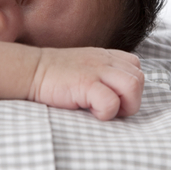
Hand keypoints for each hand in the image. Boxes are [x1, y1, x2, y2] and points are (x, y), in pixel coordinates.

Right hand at [28, 48, 144, 119]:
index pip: (136, 67)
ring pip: (133, 86)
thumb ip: (103, 74)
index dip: (130, 87)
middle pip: (139, 78)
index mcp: (106, 56)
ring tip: (104, 110)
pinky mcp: (85, 83)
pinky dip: (106, 112)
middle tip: (111, 109)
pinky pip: (111, 101)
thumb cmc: (55, 76)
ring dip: (124, 105)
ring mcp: (96, 70)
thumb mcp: (84, 67)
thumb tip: (118, 96)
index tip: (114, 98)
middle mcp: (105, 61)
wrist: (30, 71)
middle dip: (131, 100)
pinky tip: (92, 112)